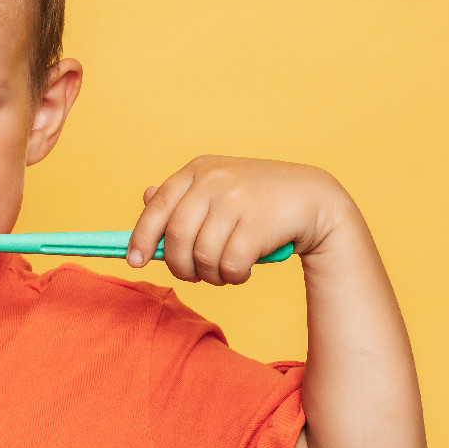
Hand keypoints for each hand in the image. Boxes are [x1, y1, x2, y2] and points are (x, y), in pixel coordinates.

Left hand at [127, 155, 355, 284]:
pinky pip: (230, 265)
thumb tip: (146, 198)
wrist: (313, 198)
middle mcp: (213, 181)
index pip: (157, 207)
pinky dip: (232, 277)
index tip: (134, 261)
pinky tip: (242, 271)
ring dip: (209, 275)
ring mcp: (236, 199)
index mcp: (197, 170)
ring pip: (202, 256)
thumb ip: (182, 196)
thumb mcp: (217, 187)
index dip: (141, 238)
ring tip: (221, 273)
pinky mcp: (258, 222)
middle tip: (192, 276)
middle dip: (179, 266)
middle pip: (177, 238)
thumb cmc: (257, 199)